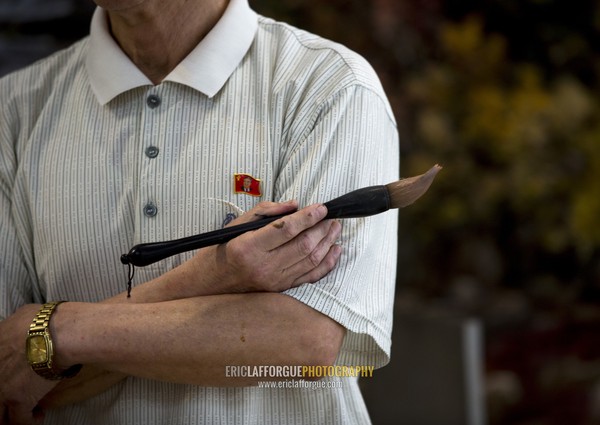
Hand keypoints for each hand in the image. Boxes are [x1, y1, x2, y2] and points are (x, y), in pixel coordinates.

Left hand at [0, 305, 57, 424]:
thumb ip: (16, 327)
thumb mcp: (23, 315)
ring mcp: (0, 388)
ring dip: (9, 415)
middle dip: (2, 399)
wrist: (60, 333)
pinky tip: (39, 415)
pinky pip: (20, 421)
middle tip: (13, 399)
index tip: (10, 378)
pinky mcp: (18, 400)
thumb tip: (24, 326)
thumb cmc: (47, 320)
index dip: (3, 376)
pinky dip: (31, 420)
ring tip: (23, 412)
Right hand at [201, 201, 341, 293]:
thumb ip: (267, 211)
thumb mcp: (238, 224)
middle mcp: (263, 266)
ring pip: (310, 260)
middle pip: (303, 245)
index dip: (308, 217)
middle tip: (332, 217)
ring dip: (327, 243)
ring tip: (336, 229)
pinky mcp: (280, 290)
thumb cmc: (223, 249)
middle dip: (322, 229)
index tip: (321, 208)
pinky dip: (326, 263)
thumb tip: (295, 205)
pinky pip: (310, 277)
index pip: (287, 229)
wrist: (209, 283)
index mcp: (250, 247)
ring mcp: (273, 281)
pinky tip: (335, 250)